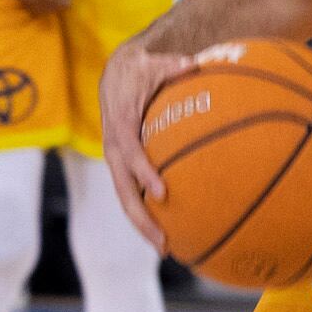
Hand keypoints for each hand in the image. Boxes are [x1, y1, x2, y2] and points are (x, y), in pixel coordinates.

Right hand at [98, 41, 197, 247]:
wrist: (115, 74)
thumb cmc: (140, 69)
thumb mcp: (154, 63)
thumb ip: (174, 66)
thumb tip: (196, 63)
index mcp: (121, 123)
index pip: (131, 152)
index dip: (144, 172)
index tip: (163, 192)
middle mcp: (114, 147)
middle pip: (123, 189)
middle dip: (141, 217)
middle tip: (164, 241)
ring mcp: (116, 159)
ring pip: (125, 198)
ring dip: (142, 224)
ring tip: (166, 248)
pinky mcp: (121, 166)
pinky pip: (131, 193)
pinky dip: (145, 213)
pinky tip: (166, 231)